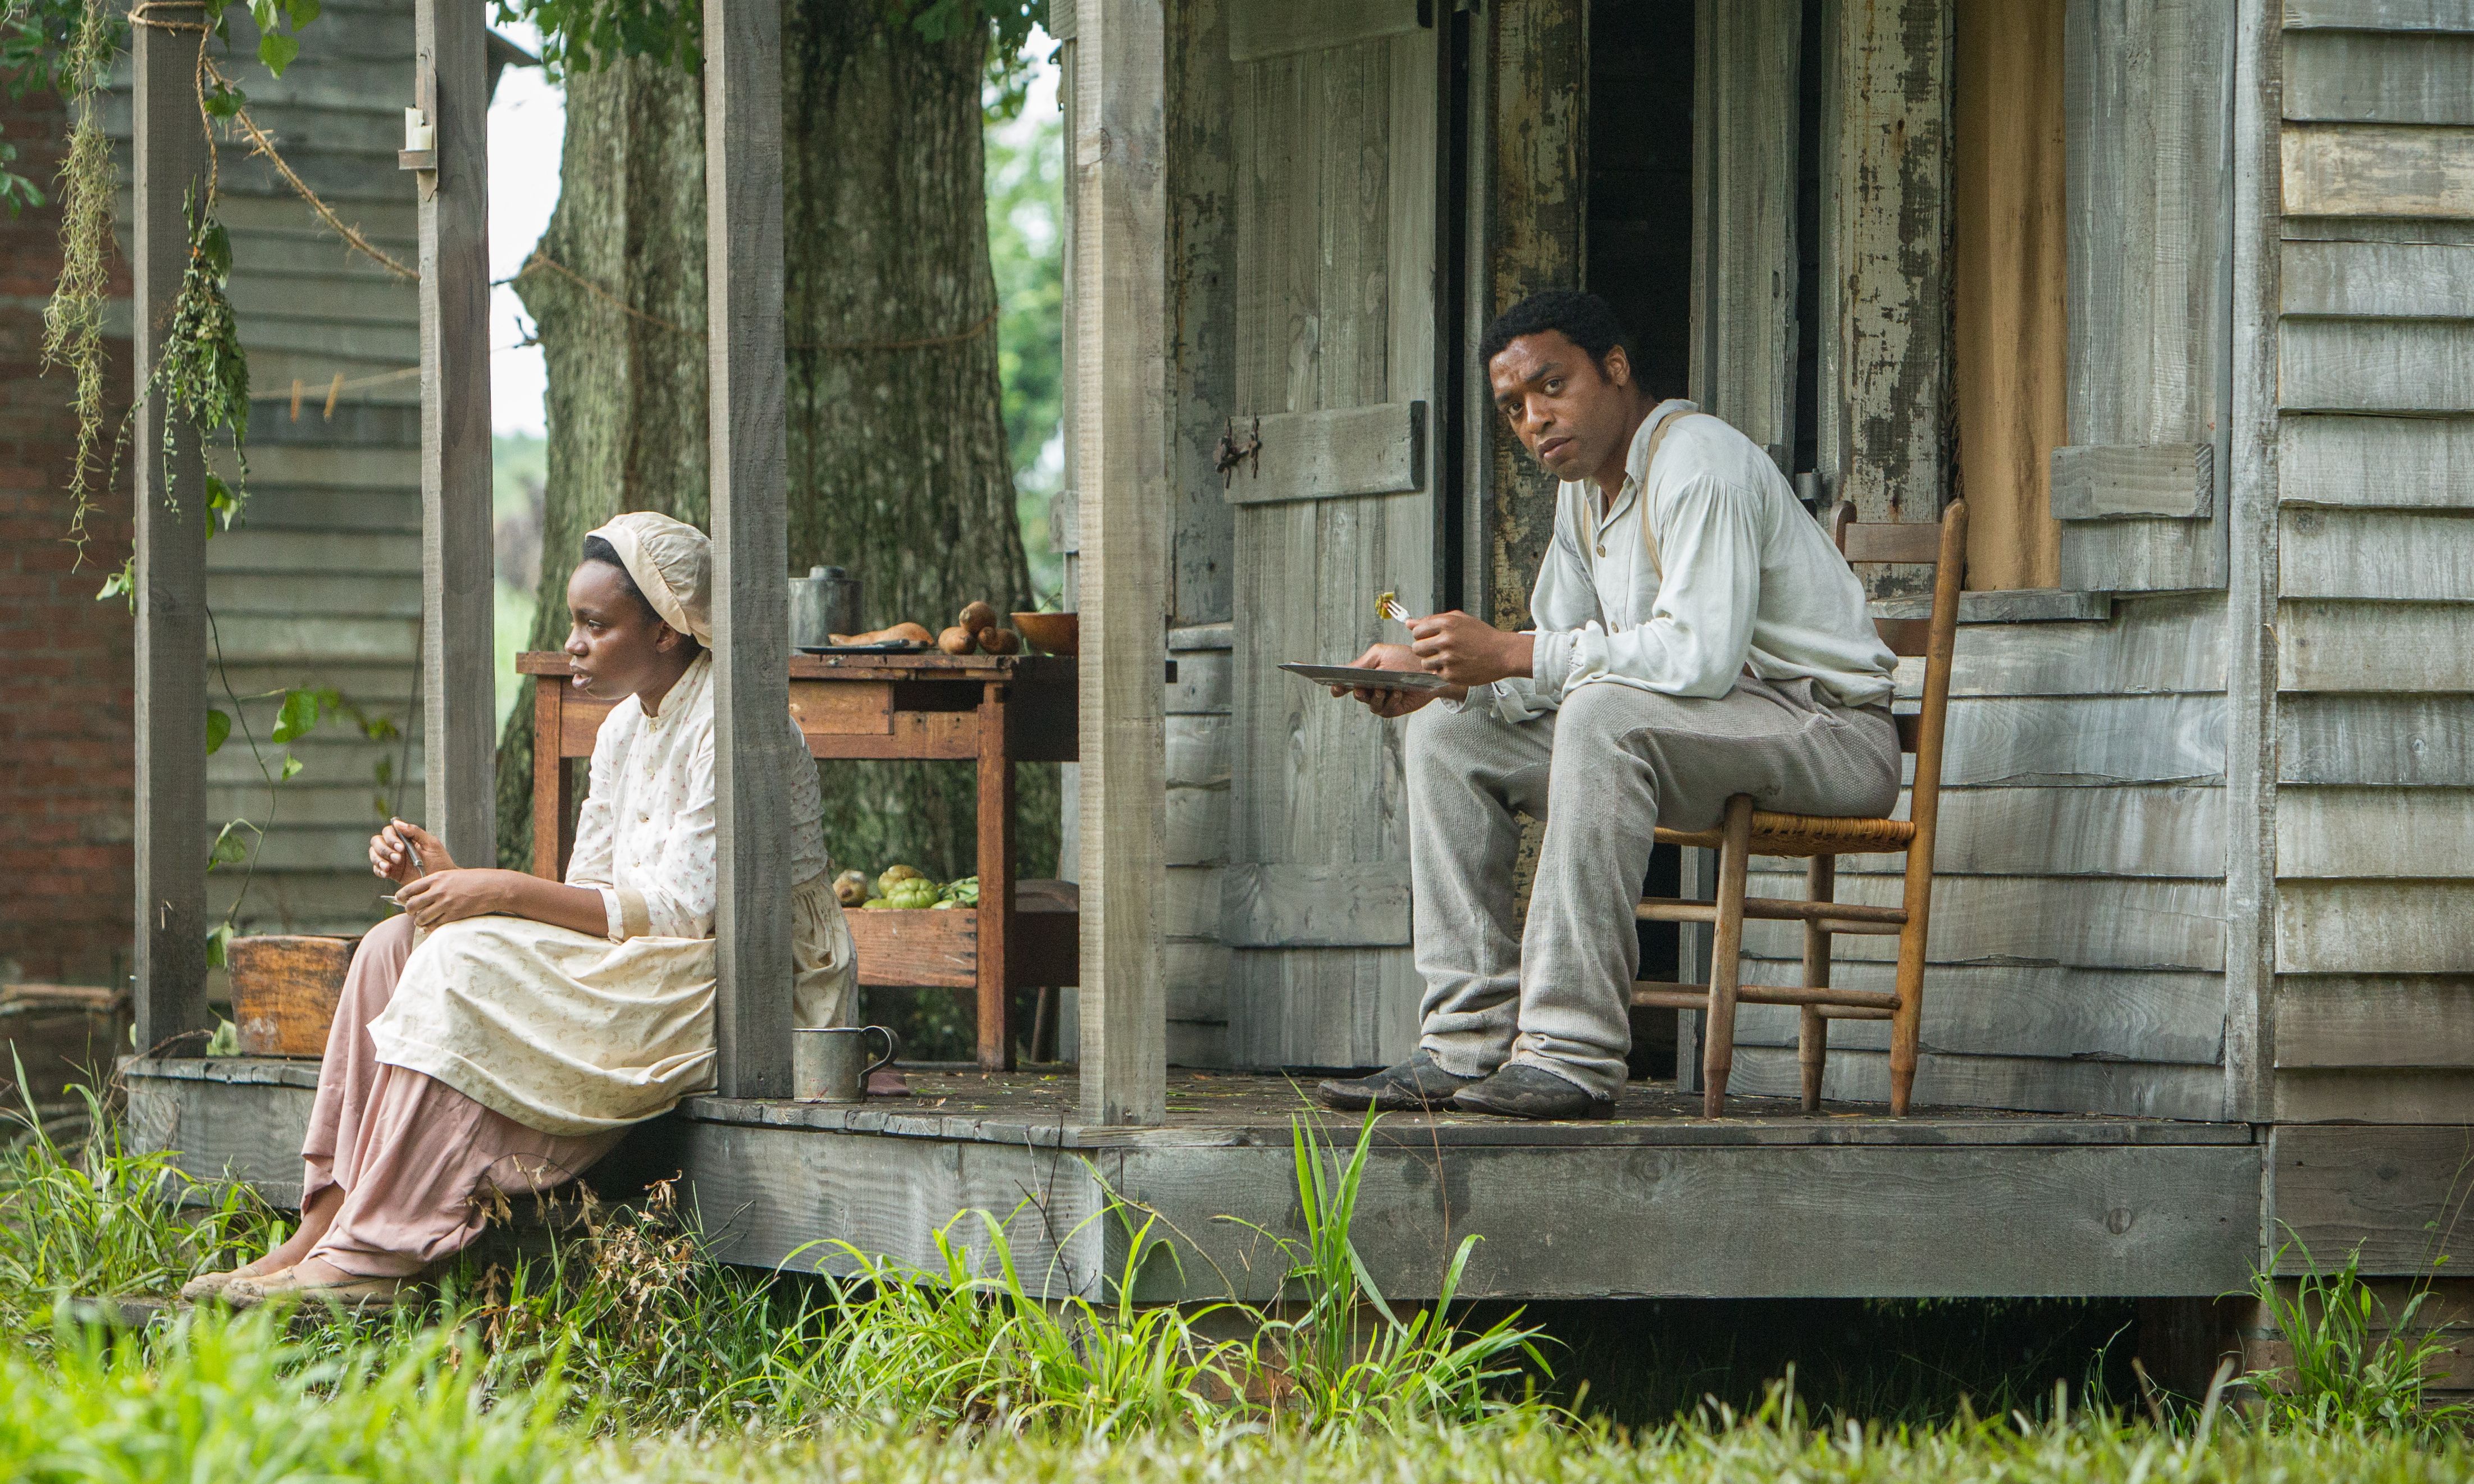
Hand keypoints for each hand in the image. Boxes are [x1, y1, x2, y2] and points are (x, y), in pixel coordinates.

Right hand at [368, 818, 455, 884]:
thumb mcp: (431, 844)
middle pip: (377, 841)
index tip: (401, 847)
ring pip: (374, 854)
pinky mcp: (392, 873)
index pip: (389, 831)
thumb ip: (415, 832)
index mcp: (406, 838)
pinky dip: (378, 870)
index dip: (391, 838)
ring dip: (378, 860)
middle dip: (384, 849)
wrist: (442, 882)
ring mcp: (393, 860)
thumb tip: (397, 823)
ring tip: (388, 867)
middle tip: (397, 858)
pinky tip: (386, 873)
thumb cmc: (440, 861)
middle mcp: (396, 847)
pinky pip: (377, 869)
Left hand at [392, 868, 519, 929]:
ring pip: (421, 918)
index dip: (400, 896)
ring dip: (418, 921)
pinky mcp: (454, 915)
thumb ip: (435, 883)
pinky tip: (429, 927)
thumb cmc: (473, 880)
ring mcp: (446, 904)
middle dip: (408, 911)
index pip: (409, 889)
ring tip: (420, 921)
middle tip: (411, 912)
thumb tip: (420, 893)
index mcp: (436, 878)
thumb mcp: (451, 875)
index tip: (400, 900)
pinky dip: (429, 928)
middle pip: (412, 905)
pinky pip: (434, 925)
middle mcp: (439, 891)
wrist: (492, 887)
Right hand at [1326, 642, 1464, 718]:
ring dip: (1375, 696)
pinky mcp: (1393, 708)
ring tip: (1382, 688)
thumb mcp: (1380, 655)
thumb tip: (1340, 671)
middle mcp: (1371, 689)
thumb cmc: (1405, 658)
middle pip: (1357, 695)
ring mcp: (1382, 700)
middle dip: (1357, 691)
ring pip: (1370, 704)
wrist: (1428, 667)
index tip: (1333, 686)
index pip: (1346, 684)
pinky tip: (1398, 692)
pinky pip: (1385, 709)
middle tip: (1359, 687)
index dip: (1337, 686)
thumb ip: (1360, 663)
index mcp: (1365, 675)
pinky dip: (1390, 700)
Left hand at [1408, 612, 1531, 688]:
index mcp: (1446, 624)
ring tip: (1448, 658)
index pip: (1417, 631)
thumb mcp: (1459, 620)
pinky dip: (1444, 671)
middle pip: (1417, 648)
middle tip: (1438, 649)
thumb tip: (1409, 623)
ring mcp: (1449, 659)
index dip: (1422, 636)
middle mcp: (1446, 640)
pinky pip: (1437, 674)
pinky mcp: (1452, 675)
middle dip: (1424, 649)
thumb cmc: (1481, 635)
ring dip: (1433, 662)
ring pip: (1424, 663)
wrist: (1502, 654)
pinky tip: (1456, 666)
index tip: (1430, 638)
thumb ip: (1432, 620)